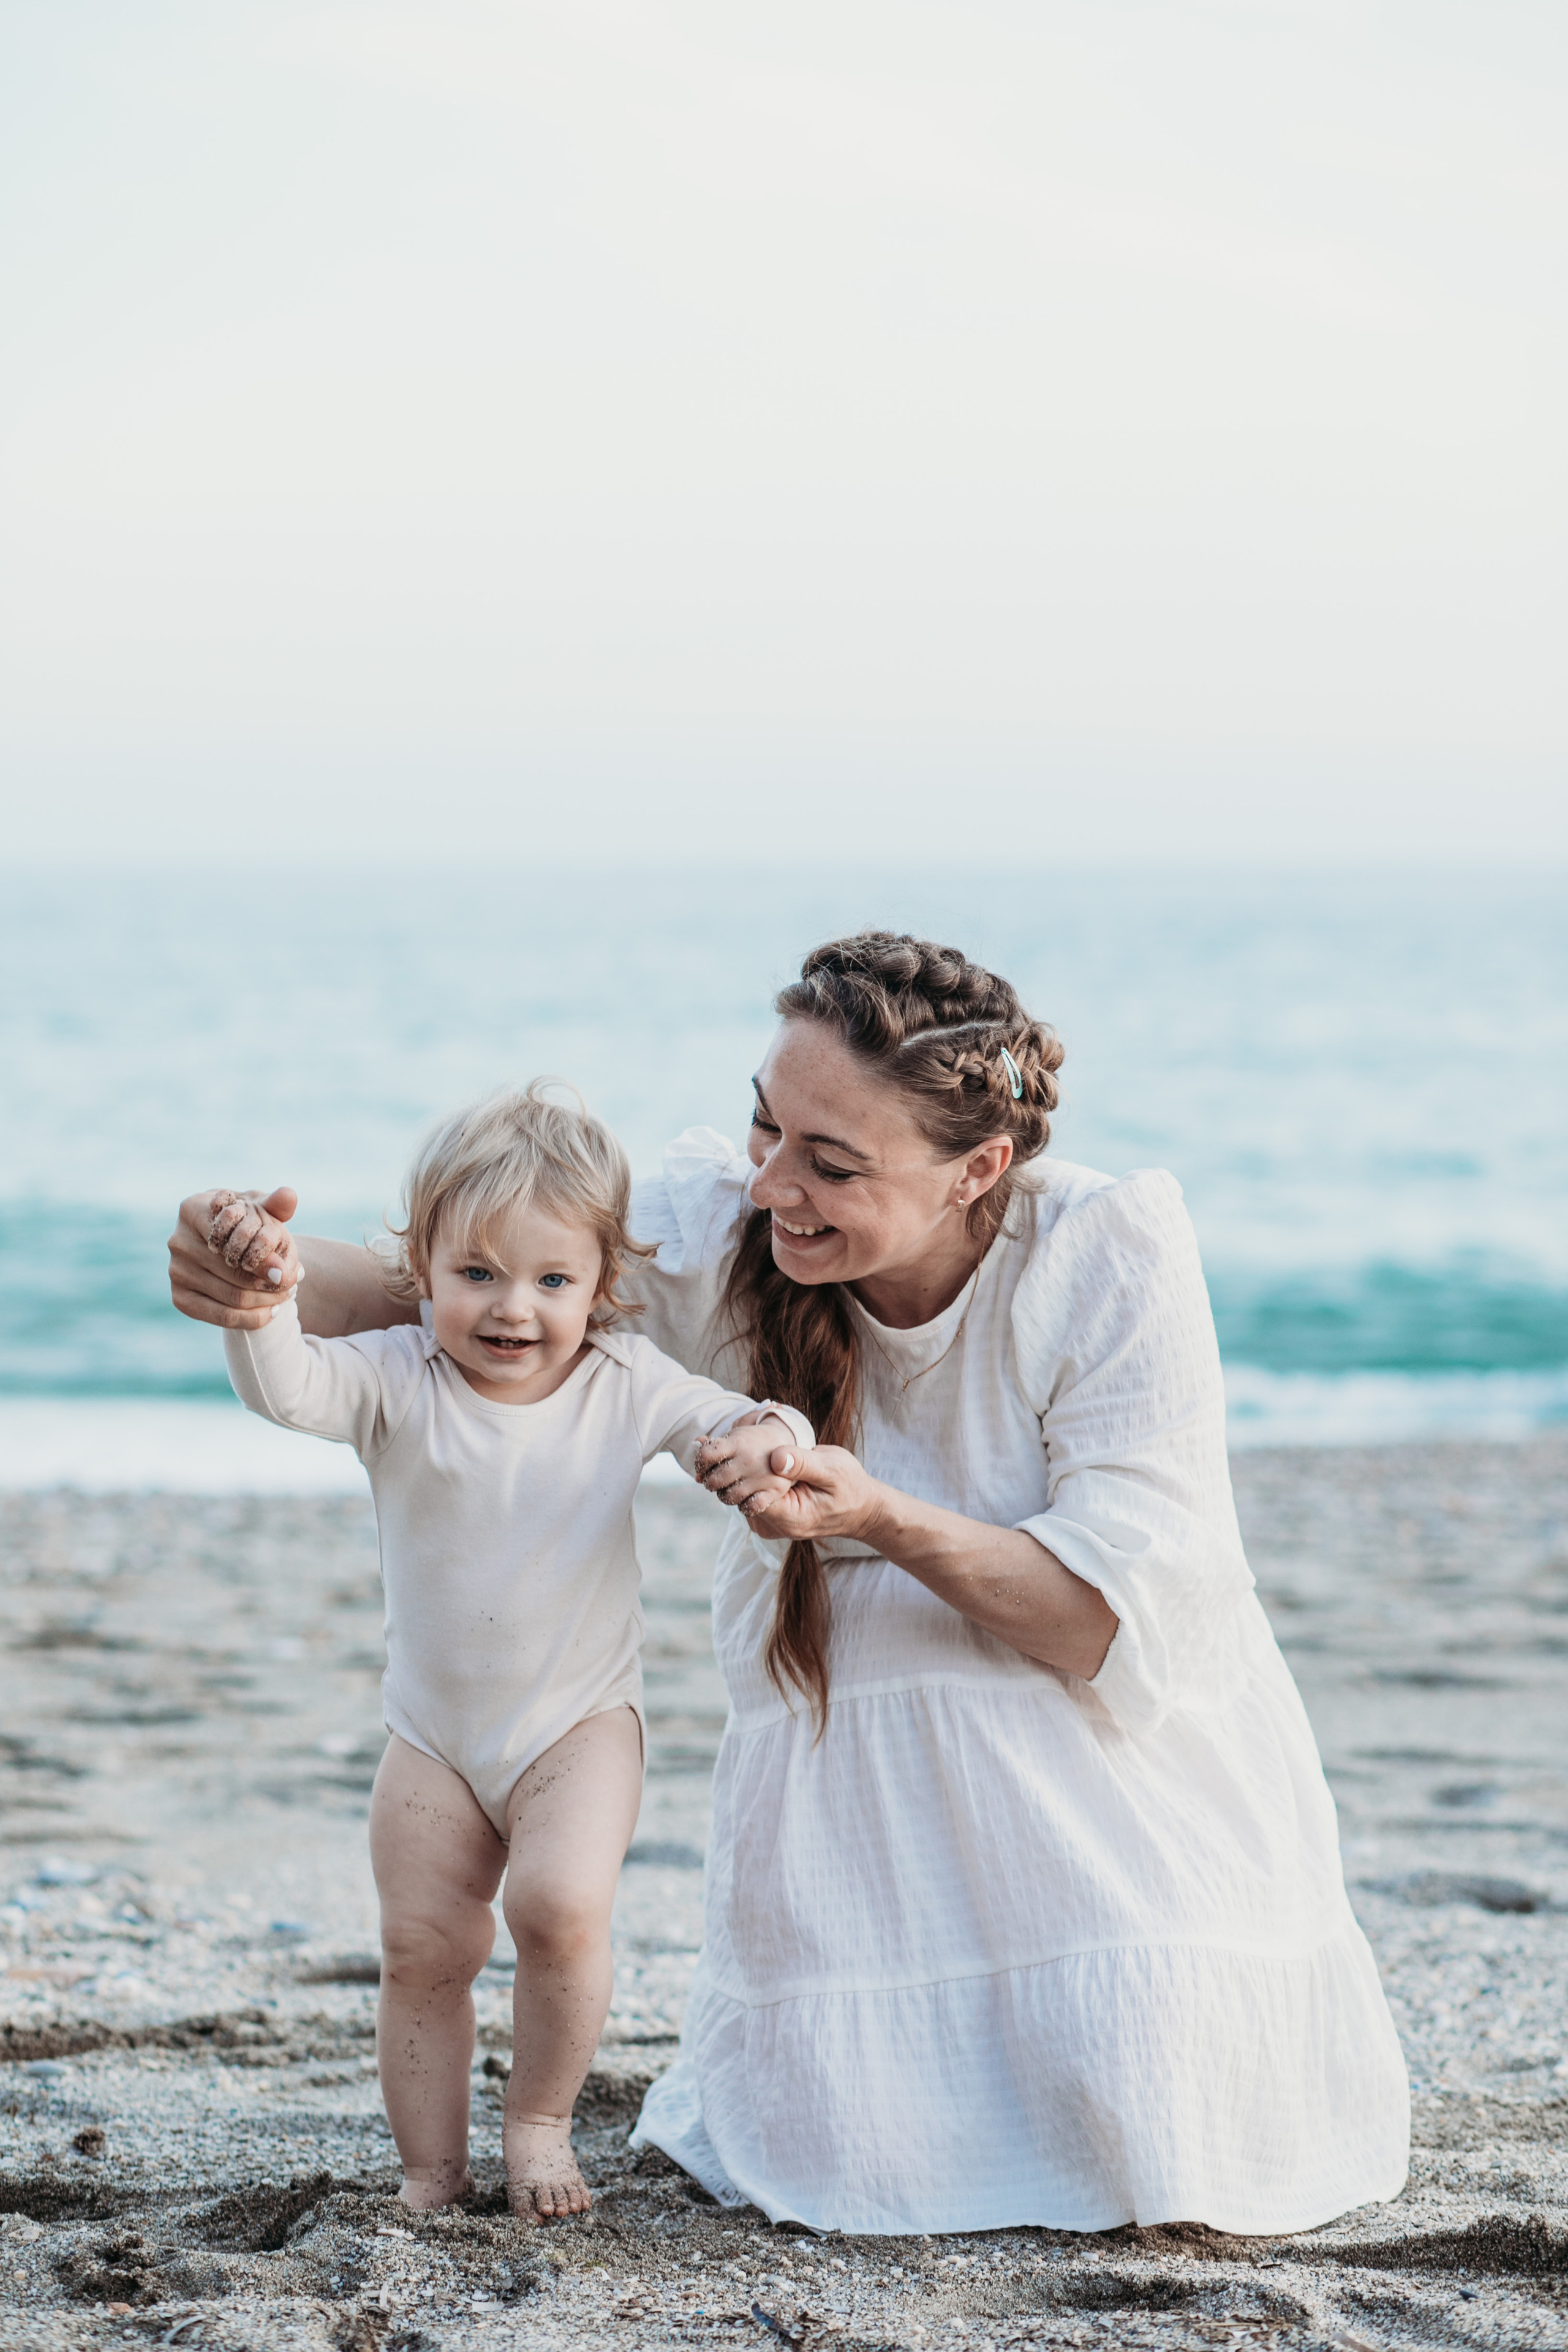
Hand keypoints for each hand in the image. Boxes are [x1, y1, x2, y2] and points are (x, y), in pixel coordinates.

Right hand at [167, 1186, 299, 1329]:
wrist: (227, 1244)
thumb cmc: (246, 1222)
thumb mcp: (261, 1208)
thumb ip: (276, 1203)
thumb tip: (289, 1196)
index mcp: (192, 1209)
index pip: (235, 1239)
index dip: (267, 1258)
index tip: (293, 1270)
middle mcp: (178, 1240)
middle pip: (237, 1272)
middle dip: (272, 1283)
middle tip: (294, 1286)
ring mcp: (175, 1270)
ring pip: (234, 1297)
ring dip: (267, 1301)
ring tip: (287, 1295)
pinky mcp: (179, 1297)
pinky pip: (222, 1317)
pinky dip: (252, 1318)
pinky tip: (272, 1311)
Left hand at [693, 1415, 801, 1515]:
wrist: (792, 1442)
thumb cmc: (755, 1442)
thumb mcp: (736, 1436)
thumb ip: (713, 1445)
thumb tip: (695, 1452)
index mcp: (738, 1441)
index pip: (706, 1455)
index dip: (700, 1462)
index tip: (705, 1465)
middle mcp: (750, 1458)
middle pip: (714, 1480)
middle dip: (711, 1482)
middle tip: (717, 1479)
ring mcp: (763, 1475)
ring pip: (729, 1496)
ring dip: (726, 1495)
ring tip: (731, 1487)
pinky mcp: (775, 1490)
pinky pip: (750, 1506)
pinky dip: (745, 1505)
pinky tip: (746, 1497)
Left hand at [695, 1441, 882, 1545]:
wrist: (861, 1508)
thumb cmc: (850, 1486)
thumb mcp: (832, 1470)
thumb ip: (803, 1464)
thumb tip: (775, 1456)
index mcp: (789, 1518)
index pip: (747, 1497)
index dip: (730, 1472)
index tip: (716, 1446)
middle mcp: (775, 1526)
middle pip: (738, 1497)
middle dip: (725, 1470)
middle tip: (704, 1441)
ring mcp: (772, 1523)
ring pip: (740, 1495)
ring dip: (730, 1472)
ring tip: (716, 1444)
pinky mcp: (771, 1514)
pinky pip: (749, 1493)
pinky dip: (742, 1475)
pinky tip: (738, 1454)